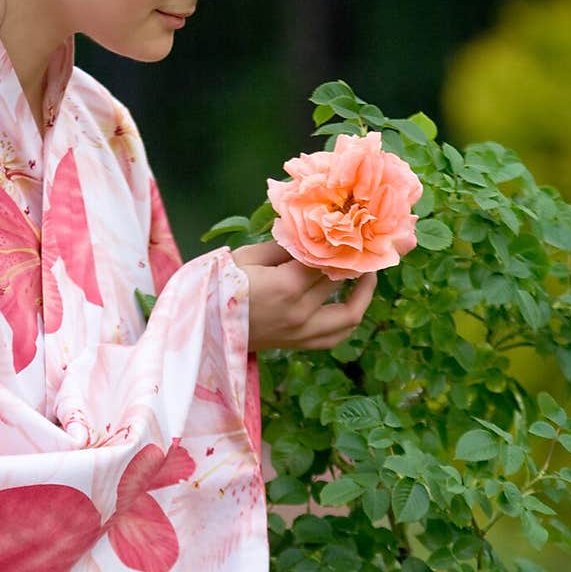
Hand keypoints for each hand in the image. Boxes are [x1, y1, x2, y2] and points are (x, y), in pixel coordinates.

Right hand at [230, 241, 376, 351]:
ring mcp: (301, 333)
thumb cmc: (217, 286)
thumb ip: (283, 246)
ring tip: (368, 274)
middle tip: (360, 242)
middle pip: (339, 281)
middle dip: (351, 260)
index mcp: (287, 285)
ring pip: (349, 314)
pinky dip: (349, 320)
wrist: (202, 328)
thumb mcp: (247, 256)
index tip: (349, 227)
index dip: (340, 242)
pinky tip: (352, 303)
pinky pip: (336, 336)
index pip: (326, 258)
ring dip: (363, 294)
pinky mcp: (298, 345)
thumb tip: (309, 233)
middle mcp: (301, 312)